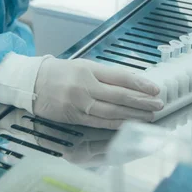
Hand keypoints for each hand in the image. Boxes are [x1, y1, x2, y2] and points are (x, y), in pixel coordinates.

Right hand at [33, 58, 163, 129]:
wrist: (32, 83)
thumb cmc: (60, 73)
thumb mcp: (83, 66)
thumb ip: (105, 75)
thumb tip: (131, 84)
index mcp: (89, 69)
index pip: (121, 77)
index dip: (140, 83)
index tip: (155, 88)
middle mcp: (85, 85)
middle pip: (119, 95)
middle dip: (142, 101)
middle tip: (158, 104)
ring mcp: (79, 102)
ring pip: (112, 111)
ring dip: (133, 115)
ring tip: (149, 116)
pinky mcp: (74, 116)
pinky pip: (99, 122)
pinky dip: (116, 124)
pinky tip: (128, 124)